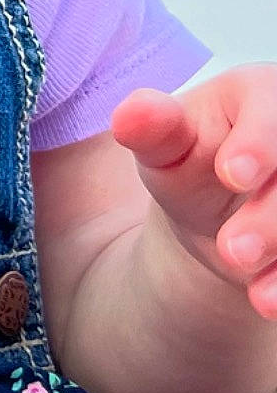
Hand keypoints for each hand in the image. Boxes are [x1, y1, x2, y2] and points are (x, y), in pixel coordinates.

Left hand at [113, 68, 276, 317]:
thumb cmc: (189, 161)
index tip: (232, 175)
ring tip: (248, 281)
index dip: (259, 144)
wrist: (218, 216)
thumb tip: (130, 115)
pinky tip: (266, 300)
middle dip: (271, 215)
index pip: (271, 109)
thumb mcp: (163, 146)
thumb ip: (150, 128)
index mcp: (263, 93)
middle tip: (231, 250)